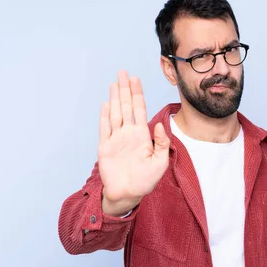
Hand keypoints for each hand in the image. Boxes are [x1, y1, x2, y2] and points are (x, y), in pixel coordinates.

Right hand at [98, 70, 169, 214]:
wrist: (128, 194)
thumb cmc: (146, 180)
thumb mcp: (161, 162)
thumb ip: (162, 143)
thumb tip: (160, 125)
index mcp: (142, 135)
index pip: (139, 109)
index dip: (138, 93)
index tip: (135, 79)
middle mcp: (128, 133)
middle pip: (126, 106)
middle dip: (125, 89)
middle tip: (123, 72)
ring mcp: (116, 139)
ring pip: (115, 113)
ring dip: (115, 98)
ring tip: (114, 83)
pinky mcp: (105, 147)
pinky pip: (104, 128)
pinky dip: (104, 115)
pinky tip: (106, 103)